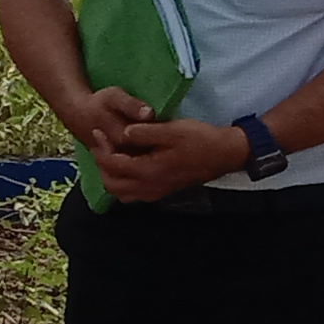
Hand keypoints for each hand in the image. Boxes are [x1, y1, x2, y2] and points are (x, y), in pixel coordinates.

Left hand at [87, 109, 250, 206]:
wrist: (225, 154)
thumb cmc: (200, 140)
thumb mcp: (171, 130)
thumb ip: (144, 132)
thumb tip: (122, 133)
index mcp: (148, 172)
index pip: (112, 165)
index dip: (101, 148)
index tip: (98, 131)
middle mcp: (149, 187)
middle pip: (112, 184)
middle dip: (101, 164)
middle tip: (101, 144)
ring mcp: (157, 192)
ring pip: (122, 192)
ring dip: (111, 176)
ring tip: (111, 154)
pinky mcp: (163, 191)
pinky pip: (134, 193)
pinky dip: (124, 182)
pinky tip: (128, 164)